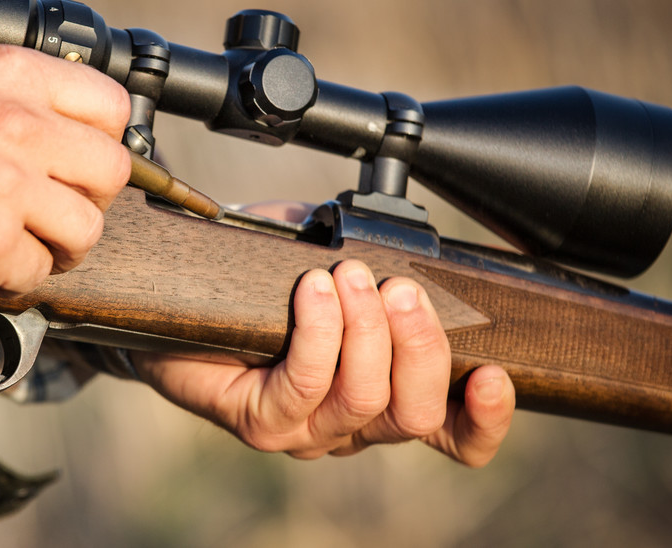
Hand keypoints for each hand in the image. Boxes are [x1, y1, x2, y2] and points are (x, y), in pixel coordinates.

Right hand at [0, 45, 130, 300]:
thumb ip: (7, 95)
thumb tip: (56, 119)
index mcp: (11, 75)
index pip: (109, 103)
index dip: (104, 138)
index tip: (86, 158)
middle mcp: (21, 125)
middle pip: (111, 169)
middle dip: (93, 196)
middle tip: (64, 206)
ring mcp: (12, 186)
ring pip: (87, 227)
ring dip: (64, 243)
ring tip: (32, 243)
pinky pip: (38, 269)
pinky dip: (16, 275)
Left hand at [133, 261, 515, 466]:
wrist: (175, 299)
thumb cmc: (259, 281)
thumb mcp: (329, 257)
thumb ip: (375, 256)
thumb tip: (403, 238)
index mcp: (383, 396)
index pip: (453, 433)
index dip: (484, 417)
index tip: (496, 373)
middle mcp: (350, 426)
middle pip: (415, 415)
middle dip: (420, 346)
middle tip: (403, 288)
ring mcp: (304, 431)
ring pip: (362, 401)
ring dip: (366, 331)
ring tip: (349, 275)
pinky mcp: (259, 422)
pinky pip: (302, 385)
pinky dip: (318, 333)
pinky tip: (313, 290)